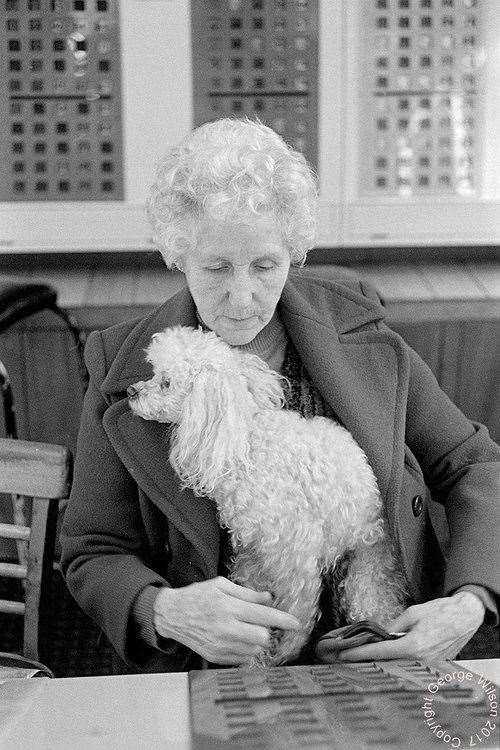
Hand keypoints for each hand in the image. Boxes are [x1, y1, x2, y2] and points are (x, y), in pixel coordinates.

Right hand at [153, 576, 301, 664]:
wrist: (171, 615)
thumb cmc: (197, 596)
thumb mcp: (221, 586)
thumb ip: (247, 593)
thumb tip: (268, 598)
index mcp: (229, 607)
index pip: (264, 616)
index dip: (283, 620)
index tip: (296, 623)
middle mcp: (226, 628)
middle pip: (263, 638)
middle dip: (267, 631)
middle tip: (260, 623)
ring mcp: (220, 645)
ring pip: (254, 650)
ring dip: (256, 641)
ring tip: (244, 629)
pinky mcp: (215, 656)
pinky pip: (242, 659)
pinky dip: (245, 650)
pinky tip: (235, 638)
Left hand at [336, 591, 484, 662]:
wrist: (465, 617)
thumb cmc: (440, 612)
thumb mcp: (412, 614)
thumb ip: (394, 626)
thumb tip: (380, 635)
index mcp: (413, 646)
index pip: (380, 652)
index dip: (360, 654)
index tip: (345, 654)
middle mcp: (420, 661)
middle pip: (387, 664)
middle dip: (367, 660)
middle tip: (348, 657)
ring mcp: (428, 666)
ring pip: (398, 666)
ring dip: (382, 662)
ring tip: (363, 657)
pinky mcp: (433, 667)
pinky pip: (411, 666)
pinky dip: (397, 662)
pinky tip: (386, 658)